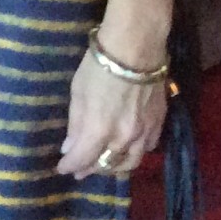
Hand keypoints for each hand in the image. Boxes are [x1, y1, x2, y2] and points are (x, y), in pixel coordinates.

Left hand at [57, 45, 166, 179]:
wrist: (136, 50)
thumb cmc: (98, 66)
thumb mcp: (78, 92)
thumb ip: (75, 124)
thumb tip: (69, 148)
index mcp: (100, 130)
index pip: (83, 158)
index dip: (70, 165)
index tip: (62, 168)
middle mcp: (123, 138)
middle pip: (106, 165)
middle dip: (91, 169)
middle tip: (80, 170)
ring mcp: (144, 133)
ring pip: (129, 163)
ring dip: (113, 167)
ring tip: (102, 165)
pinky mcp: (158, 124)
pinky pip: (146, 149)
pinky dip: (134, 153)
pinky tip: (127, 150)